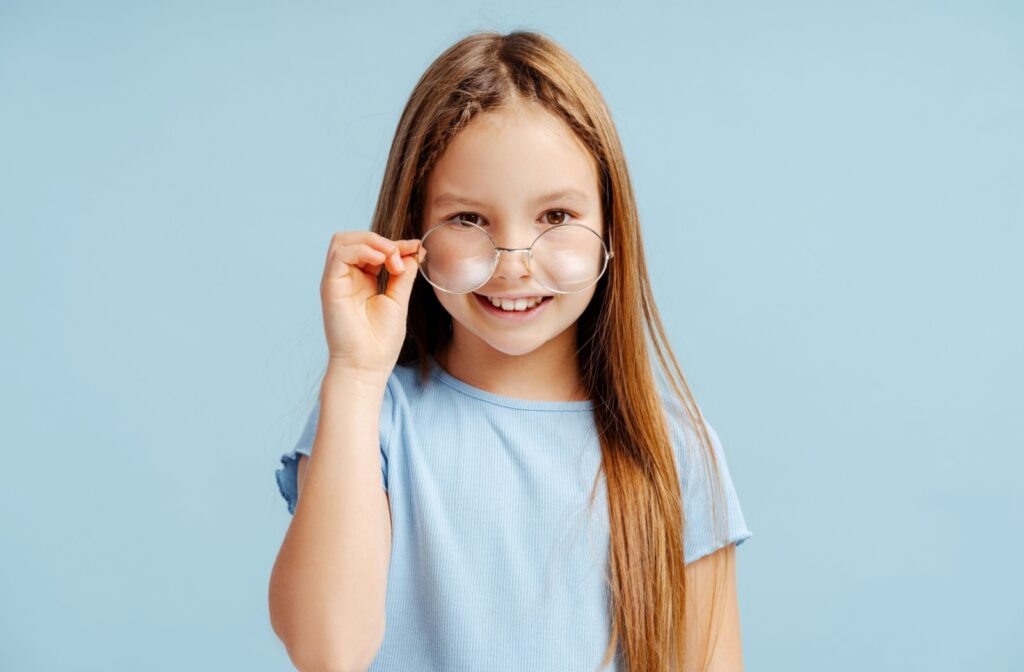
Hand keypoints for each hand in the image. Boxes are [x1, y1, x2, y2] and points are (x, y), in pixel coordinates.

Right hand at [319, 230, 421, 379]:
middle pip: (354, 238)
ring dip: (372, 241)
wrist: (366, 366)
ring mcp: (336, 280)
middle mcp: (346, 277)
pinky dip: (363, 249)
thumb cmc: (380, 341)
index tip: (417, 248)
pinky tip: (382, 261)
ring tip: (392, 256)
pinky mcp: (330, 285)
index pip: (373, 248)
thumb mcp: (398, 300)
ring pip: (343, 240)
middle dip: (381, 240)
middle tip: (402, 254)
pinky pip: (340, 253)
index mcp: (362, 280)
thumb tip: (414, 250)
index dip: (395, 244)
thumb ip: (403, 274)